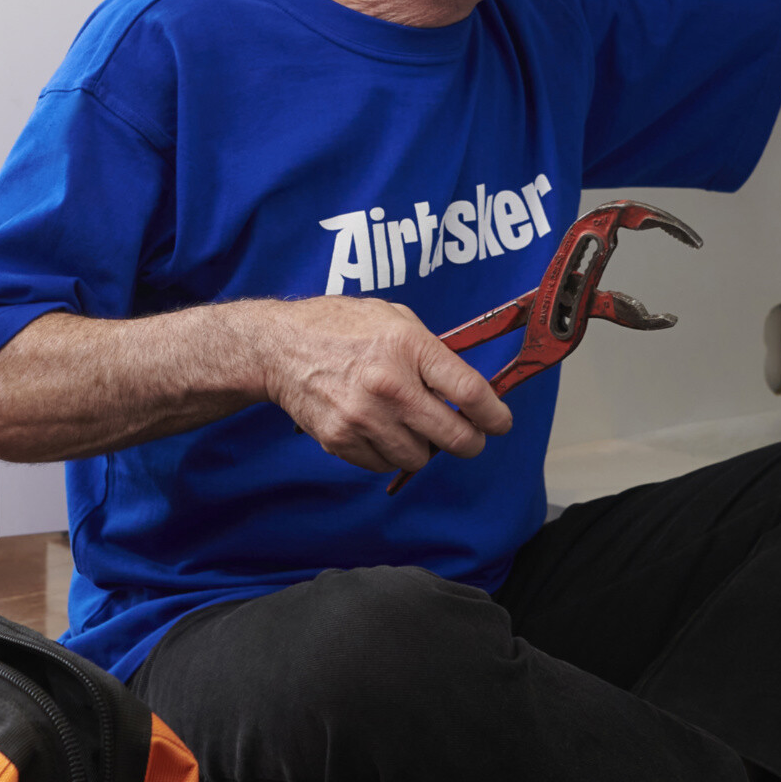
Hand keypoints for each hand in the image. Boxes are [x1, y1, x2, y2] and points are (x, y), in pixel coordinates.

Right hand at [255, 297, 513, 473]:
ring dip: (424, 447)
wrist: (280, 347)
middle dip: (471, 441)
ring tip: (410, 425)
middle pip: (455, 437)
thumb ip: (431, 349)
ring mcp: (364, 418)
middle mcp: (390, 386)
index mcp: (409, 348)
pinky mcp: (341, 440)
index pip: (470, 393)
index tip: (501, 422)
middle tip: (470, 436)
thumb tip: (465, 384)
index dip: (495, 415)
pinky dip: (389, 453)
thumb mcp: (394, 317)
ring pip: (420, 458)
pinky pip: (384, 464)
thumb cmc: (340, 326)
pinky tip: (380, 429)